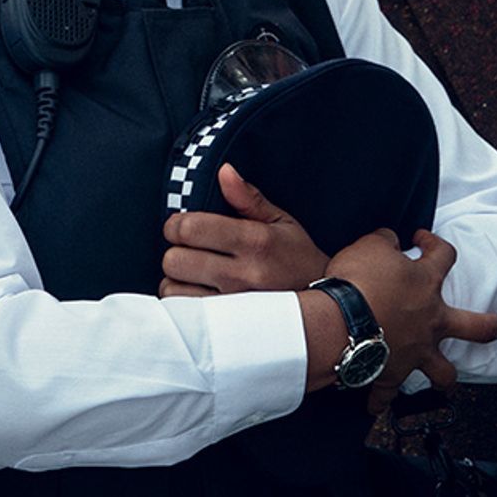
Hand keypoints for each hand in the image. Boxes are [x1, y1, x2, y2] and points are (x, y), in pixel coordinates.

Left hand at [159, 164, 329, 295]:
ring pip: (172, 287)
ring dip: (178, 278)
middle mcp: (242, 273)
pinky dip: (184, 300)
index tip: (185, 226)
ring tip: (197, 274)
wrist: (324, 304)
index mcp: (255, 240)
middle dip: (177, 250)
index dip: (177, 223)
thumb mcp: (281, 221)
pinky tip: (199, 292)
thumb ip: (248, 197)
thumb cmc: (298, 258)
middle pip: (174, 259)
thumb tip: (224, 171)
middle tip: (192, 250)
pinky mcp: (226, 326)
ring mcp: (232, 303)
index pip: (189, 228)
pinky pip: (183, 312)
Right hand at [323, 228, 496, 413]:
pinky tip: (374, 404)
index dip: (436, 244)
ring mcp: (415, 351)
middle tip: (495, 326)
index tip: (422, 240)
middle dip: (489, 327)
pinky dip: (379, 401)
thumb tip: (390, 240)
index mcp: (427, 283)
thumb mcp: (370, 246)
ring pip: (444, 373)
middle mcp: (430, 320)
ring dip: (443, 378)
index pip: (445, 255)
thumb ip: (384, 240)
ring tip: (443, 380)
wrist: (339, 323)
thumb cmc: (357, 281)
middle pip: (476, 326)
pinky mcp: (389, 375)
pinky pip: (386, 395)